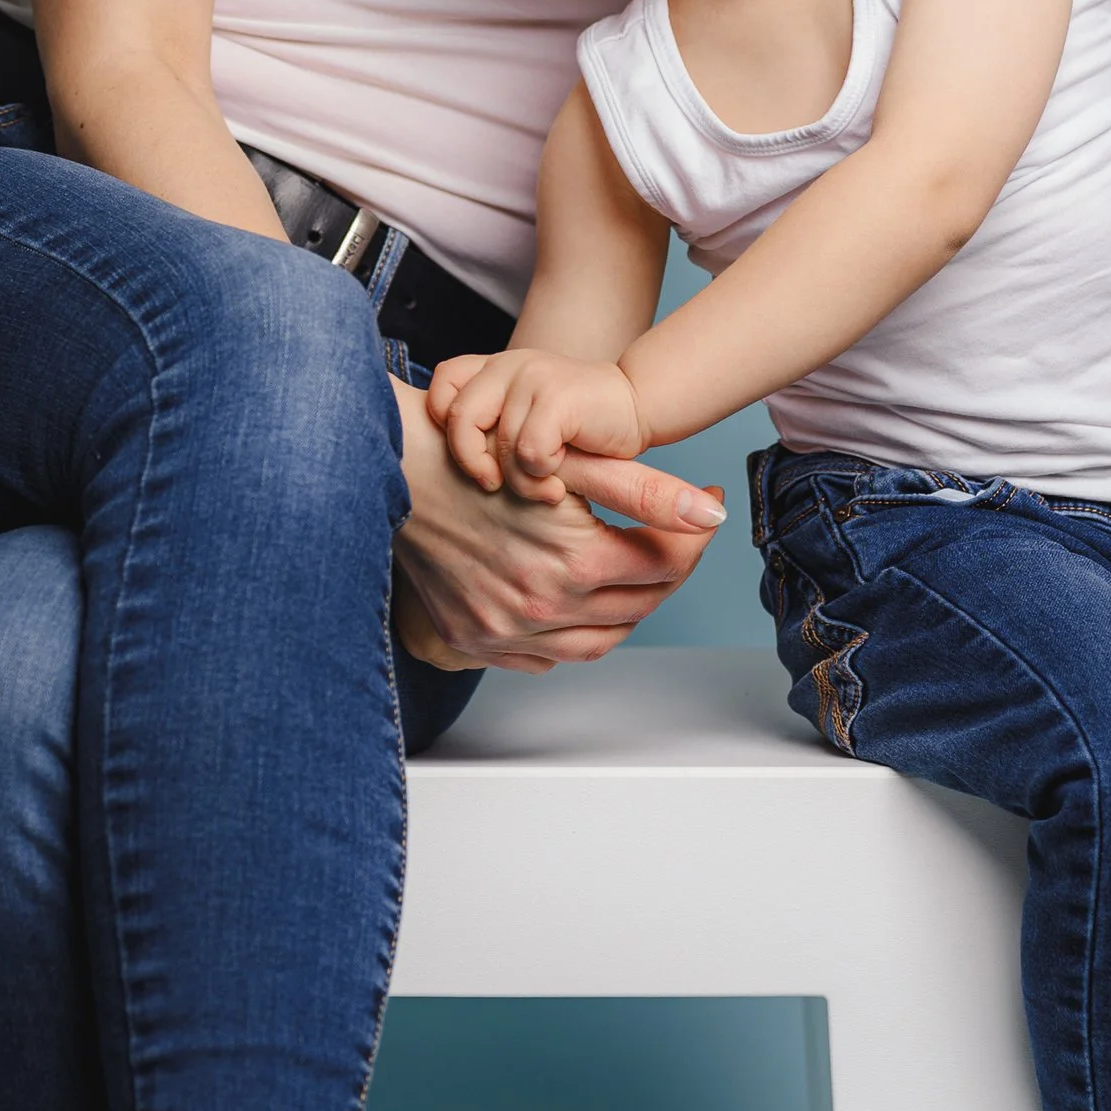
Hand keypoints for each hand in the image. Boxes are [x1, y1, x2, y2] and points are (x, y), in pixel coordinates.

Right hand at [389, 384, 721, 671]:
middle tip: (672, 537)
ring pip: (600, 640)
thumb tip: (713, 514)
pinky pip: (547, 656)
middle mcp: (543, 610)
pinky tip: (578, 599)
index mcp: (575, 564)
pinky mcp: (477, 641)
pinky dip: (574, 633)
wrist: (398, 470)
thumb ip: (649, 492)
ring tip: (630, 569)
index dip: (693, 535)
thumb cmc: (482, 453)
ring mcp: (506, 632)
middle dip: (668, 569)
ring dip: (627, 609)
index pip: (666, 565)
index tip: (703, 507)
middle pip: (639, 605)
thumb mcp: (572, 463)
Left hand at [426, 348, 645, 500]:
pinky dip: (543, 474)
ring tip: (546, 485)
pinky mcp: (556, 396)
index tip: (473, 457)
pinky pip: (528, 452)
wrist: (639, 407)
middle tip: (493, 486)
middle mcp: (509, 364)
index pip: (442, 384)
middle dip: (472, 462)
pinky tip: (563, 472)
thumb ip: (489, 425)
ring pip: (499, 445)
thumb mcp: (525, 419)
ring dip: (521, 480)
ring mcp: (533, 376)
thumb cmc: (580, 427)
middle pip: (458, 418)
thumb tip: (438, 466)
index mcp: (496, 368)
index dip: (445, 426)